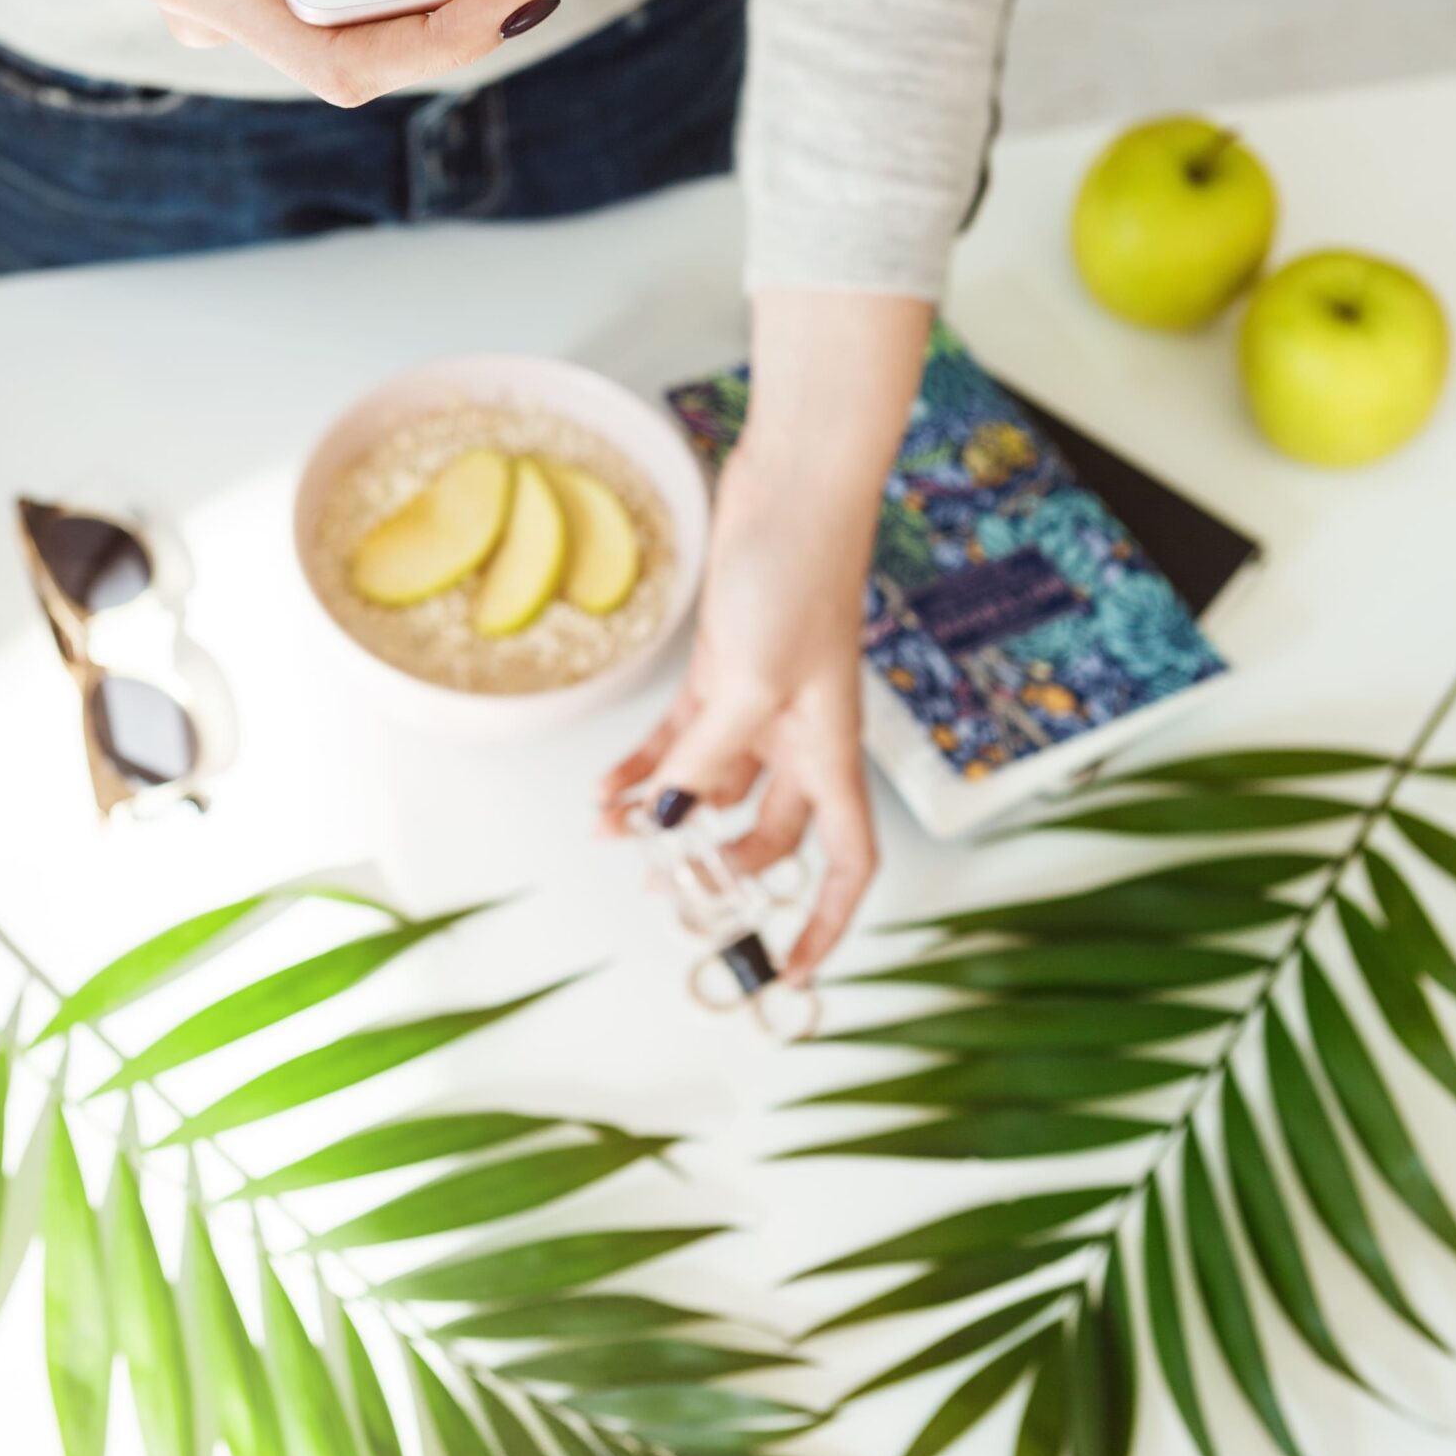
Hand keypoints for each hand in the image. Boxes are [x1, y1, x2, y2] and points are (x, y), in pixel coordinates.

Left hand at [600, 290, 932, 983]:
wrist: (791, 486)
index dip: (827, 920)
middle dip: (717, 865)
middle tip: (661, 886)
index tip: (790, 969)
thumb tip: (667, 818)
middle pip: (768, 832)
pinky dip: (645, 764)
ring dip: (660, 810)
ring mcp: (758, 703)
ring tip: (605, 828)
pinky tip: (605, 785)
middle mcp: (798, 737)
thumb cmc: (798, 575)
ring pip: (711, 786)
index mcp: (829, 750)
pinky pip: (681, 740)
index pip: (849, 860)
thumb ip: (707, 760)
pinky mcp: (722, 670)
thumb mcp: (748, 684)